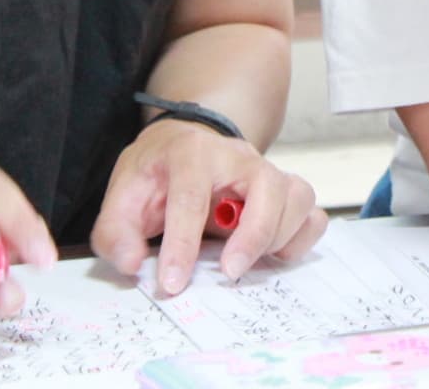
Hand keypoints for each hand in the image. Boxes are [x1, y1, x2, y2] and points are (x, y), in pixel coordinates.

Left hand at [90, 119, 326, 294]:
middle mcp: (238, 156)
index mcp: (191, 152)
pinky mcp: (284, 192)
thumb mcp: (122, 195)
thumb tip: (131, 264)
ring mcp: (267, 171)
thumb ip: (115, 232)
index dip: (182, 244)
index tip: (172, 283)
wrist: (183, 145)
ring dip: (277, 237)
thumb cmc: (156, 173)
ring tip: (246, 262)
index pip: (191, 197)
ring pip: (297, 197)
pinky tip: (273, 255)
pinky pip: (312, 214)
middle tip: (229, 273)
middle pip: (266, 186)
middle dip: (252, 235)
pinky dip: (300, 239)